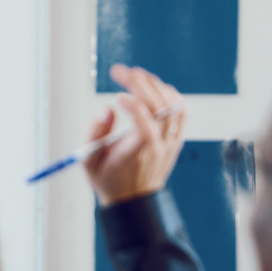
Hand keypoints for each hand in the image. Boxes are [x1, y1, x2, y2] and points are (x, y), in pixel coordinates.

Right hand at [85, 64, 187, 206]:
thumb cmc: (109, 179)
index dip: (133, 105)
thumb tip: (107, 109)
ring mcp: (171, 141)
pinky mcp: (176, 138)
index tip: (116, 96)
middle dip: (139, 84)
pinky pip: (181, 110)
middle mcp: (159, 146)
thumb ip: (95, 134)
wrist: (133, 199)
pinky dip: (170, 94)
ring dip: (154, 86)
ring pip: (172, 105)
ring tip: (135, 77)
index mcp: (138, 153)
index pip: (145, 124)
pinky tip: (154, 89)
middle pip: (159, 107)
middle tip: (120, 72)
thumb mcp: (90, 161)